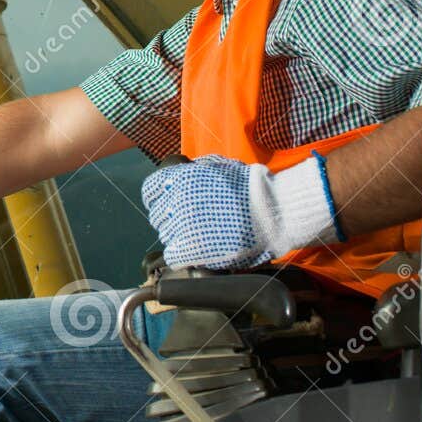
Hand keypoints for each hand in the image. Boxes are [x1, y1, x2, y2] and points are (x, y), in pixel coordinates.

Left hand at [141, 154, 338, 269]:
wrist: (271, 211)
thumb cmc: (248, 187)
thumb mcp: (217, 166)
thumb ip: (193, 170)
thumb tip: (179, 171)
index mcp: (180, 179)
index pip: (150, 191)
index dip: (158, 198)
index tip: (166, 204)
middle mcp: (177, 201)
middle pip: (158, 216)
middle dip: (171, 219)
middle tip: (189, 222)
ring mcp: (183, 226)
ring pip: (166, 236)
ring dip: (179, 237)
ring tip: (200, 236)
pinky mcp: (192, 249)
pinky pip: (173, 256)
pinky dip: (182, 255)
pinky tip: (196, 252)